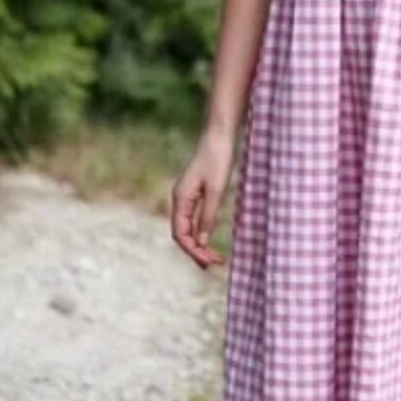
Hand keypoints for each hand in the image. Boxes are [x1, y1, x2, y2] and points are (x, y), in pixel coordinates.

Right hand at [170, 129, 233, 269]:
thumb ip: (209, 214)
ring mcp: (187, 196)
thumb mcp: (217, 189)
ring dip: (200, 244)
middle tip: (215, 265)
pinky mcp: (196, 192)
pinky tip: (211, 239)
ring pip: (188, 228)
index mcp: (181, 199)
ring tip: (214, 258)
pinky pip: (194, 218)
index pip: (181, 235)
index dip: (194, 251)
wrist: (219, 135)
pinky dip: (202, 231)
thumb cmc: (218, 158)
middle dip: (197, 251)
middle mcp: (180, 200)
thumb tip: (203, 241)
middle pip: (183, 234)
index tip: (209, 262)